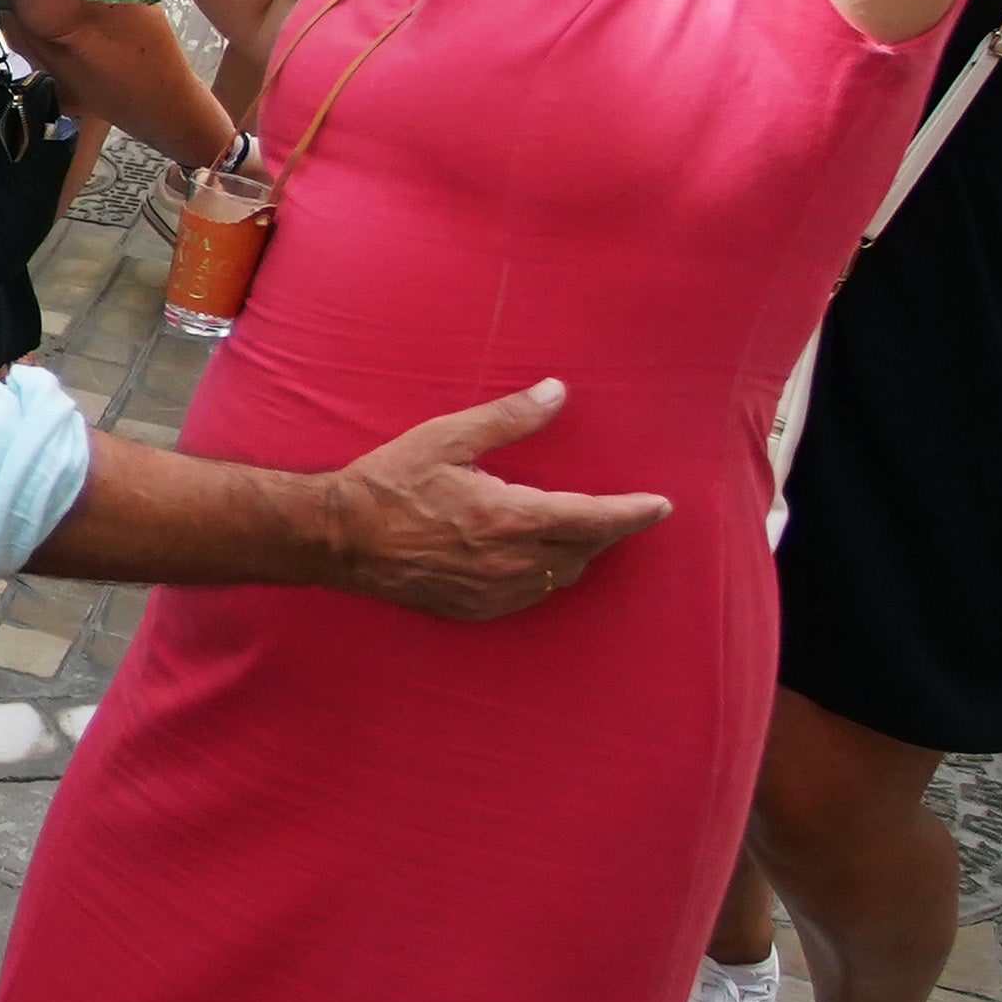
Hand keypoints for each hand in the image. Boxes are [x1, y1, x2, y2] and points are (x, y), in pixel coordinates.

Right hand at [320, 377, 669, 620]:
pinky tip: (536, 560)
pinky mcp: (473, 609)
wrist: (339, 537)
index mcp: (509, 517)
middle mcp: (509, 562)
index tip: (661, 506)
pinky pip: (530, 597)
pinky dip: (545, 576)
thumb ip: (509, 418)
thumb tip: (557, 393)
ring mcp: (492, 592)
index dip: (633, 513)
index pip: (593, 519)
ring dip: (578, 554)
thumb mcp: (447, 437)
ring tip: (580, 532)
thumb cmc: (389, 481)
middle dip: (608, 530)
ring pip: (560, 578)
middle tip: (621, 510)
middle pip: (585, 551)